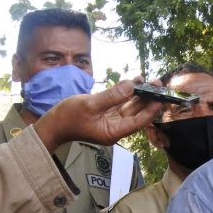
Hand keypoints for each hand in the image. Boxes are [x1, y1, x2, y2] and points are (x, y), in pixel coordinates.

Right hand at [33, 78, 160, 151]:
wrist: (52, 125)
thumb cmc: (67, 118)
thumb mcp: (90, 105)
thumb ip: (111, 96)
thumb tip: (131, 85)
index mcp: (113, 132)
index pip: (138, 121)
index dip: (151, 109)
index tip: (160, 96)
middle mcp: (115, 128)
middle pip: (136, 113)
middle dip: (148, 98)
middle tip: (157, 83)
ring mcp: (110, 121)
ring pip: (130, 107)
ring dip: (139, 94)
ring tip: (149, 80)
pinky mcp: (105, 114)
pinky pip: (120, 103)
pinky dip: (127, 94)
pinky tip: (134, 82)